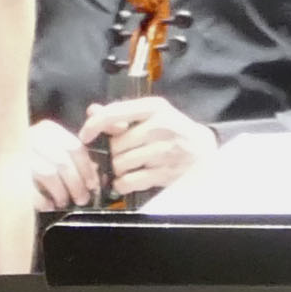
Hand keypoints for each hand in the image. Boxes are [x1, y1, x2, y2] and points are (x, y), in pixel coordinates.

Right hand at [19, 116, 96, 211]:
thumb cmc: (34, 158)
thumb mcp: (55, 150)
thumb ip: (75, 157)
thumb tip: (96, 173)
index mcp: (48, 130)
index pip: (74, 147)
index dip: (86, 168)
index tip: (93, 184)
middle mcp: (33, 137)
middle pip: (63, 161)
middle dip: (76, 184)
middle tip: (82, 199)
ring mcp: (18, 153)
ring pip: (48, 173)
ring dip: (60, 192)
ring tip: (63, 202)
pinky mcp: (7, 172)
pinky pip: (29, 187)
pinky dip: (42, 199)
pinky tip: (48, 205)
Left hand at [83, 97, 217, 200]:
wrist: (206, 151)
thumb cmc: (174, 130)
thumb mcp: (152, 115)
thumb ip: (121, 113)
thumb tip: (92, 110)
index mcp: (154, 107)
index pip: (115, 114)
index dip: (93, 125)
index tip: (85, 136)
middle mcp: (160, 126)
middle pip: (116, 144)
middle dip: (112, 152)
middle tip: (120, 154)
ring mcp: (164, 151)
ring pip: (120, 164)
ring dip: (117, 169)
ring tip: (128, 166)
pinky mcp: (166, 173)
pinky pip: (130, 181)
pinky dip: (122, 184)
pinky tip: (128, 180)